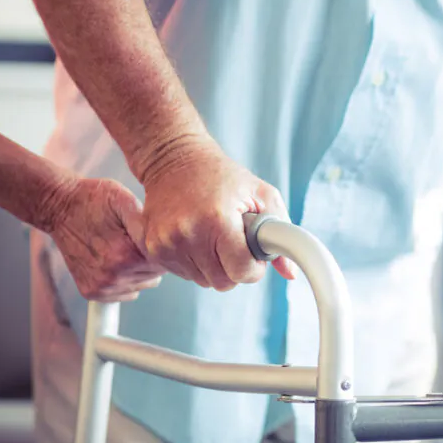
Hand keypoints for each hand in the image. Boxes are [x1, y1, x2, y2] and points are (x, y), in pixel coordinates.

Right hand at [42, 177, 166, 300]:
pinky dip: (124, 280)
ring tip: (124, 248)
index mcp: (126, 256)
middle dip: (150, 259)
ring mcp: (101, 287)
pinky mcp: (91, 292)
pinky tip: (115, 260)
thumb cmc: (94, 200)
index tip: (153, 236)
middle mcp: (113, 277)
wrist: (59, 208)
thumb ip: (146, 224)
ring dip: (138, 271)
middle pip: (154, 276)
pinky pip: (123, 294)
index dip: (161, 248)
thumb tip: (164, 241)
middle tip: (136, 240)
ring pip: (140, 286)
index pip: (163, 263)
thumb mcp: (123, 201)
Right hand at [138, 137, 294, 290]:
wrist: (175, 159)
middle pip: (223, 282)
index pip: (242, 272)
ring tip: (213, 235)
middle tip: (234, 242)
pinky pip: (183, 275)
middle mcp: (188, 234)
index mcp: (217, 220)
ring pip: (203, 281)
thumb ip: (282, 233)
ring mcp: (166, 243)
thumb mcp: (262, 194)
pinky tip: (195, 238)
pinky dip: (194, 263)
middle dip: (234, 268)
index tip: (253, 254)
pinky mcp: (152, 248)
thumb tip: (289, 272)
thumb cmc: (222, 176)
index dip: (253, 267)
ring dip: (213, 266)